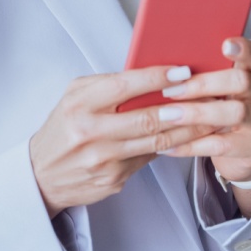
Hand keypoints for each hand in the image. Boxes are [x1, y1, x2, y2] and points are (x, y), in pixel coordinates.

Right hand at [30, 66, 218, 217]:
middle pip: (146, 118)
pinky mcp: (113, 180)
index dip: (156, 78)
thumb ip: (106, 85)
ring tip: (208, 117)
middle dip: (182, 107)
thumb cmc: (63, 129)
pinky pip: (148, 160)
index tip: (182, 71)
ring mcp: (103, 160)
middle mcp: (90, 132)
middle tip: (207, 96)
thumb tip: (150, 78)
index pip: (124, 86)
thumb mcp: (74, 98)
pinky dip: (170, 148)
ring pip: (155, 143)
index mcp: (80, 105)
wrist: (42, 174)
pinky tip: (187, 139)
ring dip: (186, 130)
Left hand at [155, 36, 250, 182]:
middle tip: (172, 90)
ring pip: (235, 112)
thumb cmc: (222, 113)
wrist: (243, 154)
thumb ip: (202, 76)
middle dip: (204, 83)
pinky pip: (221, 145)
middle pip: (241, 81)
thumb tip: (161, 66)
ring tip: (168, 115)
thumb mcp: (218, 92)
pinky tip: (170, 146)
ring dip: (197, 112)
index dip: (243, 48)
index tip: (224, 45)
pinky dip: (192, 145)